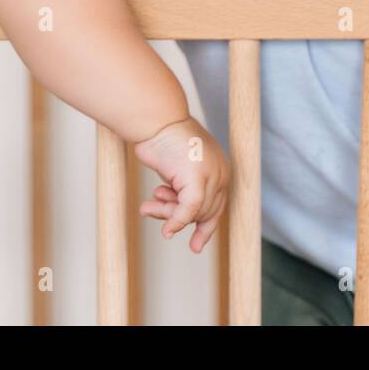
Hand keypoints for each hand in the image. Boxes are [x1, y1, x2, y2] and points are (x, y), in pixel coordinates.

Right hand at [133, 116, 229, 253]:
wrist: (156, 123)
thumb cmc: (164, 143)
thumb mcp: (178, 172)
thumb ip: (184, 192)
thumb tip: (178, 222)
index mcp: (220, 170)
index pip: (216, 206)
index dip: (205, 228)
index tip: (196, 246)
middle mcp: (220, 173)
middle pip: (204, 212)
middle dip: (176, 217)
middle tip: (152, 209)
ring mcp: (211, 176)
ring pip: (193, 213)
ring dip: (167, 215)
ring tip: (148, 207)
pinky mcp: (197, 179)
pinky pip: (188, 211)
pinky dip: (176, 221)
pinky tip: (165, 228)